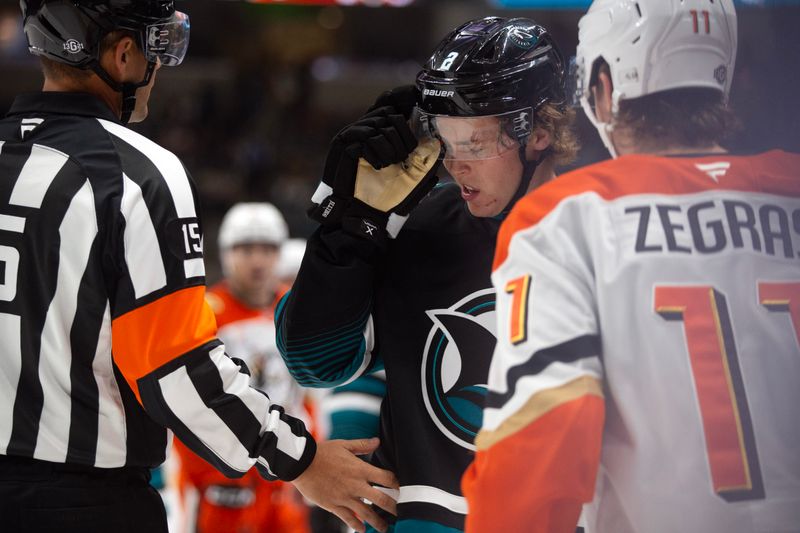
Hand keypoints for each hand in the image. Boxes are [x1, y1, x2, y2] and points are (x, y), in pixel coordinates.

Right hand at [292, 438, 398, 532]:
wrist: (301, 463)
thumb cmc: (322, 452)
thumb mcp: (344, 445)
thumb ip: (362, 445)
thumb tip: (377, 441)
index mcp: (360, 469)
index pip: (386, 478)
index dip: (397, 484)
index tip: (402, 489)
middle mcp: (356, 485)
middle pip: (381, 499)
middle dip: (393, 508)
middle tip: (400, 513)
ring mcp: (345, 497)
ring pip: (367, 513)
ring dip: (378, 522)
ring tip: (385, 528)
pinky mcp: (333, 505)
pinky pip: (348, 518)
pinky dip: (357, 525)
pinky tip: (362, 529)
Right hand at [309, 86, 442, 245]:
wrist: (364, 215)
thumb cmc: (387, 198)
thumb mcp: (414, 178)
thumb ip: (425, 160)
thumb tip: (436, 140)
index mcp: (383, 135)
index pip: (392, 105)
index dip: (404, 98)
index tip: (418, 100)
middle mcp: (367, 131)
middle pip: (388, 112)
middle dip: (402, 134)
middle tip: (403, 156)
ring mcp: (353, 136)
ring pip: (378, 122)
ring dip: (390, 144)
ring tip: (390, 164)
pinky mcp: (342, 145)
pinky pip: (362, 135)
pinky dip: (375, 150)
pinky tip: (378, 166)